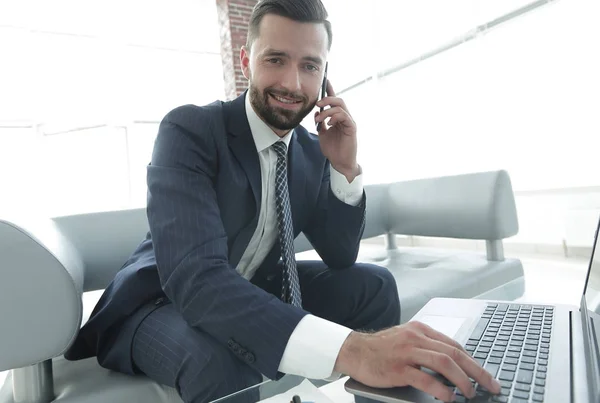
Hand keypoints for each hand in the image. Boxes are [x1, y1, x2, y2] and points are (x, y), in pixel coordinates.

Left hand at [314, 80, 358, 181]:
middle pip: (338, 100)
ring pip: (341, 107)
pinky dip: (335, 117)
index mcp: (337, 117)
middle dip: (327, 99)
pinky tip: (329, 123)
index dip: (330, 90)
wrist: (340, 163)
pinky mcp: (352, 128)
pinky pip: (344, 116)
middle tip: (317, 104)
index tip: (325, 80)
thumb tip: (316, 112)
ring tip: (319, 119)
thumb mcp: (322, 133)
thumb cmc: (333, 149)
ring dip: (327, 110)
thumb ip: (320, 122)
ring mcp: (349, 122)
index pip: (334, 100)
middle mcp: (345, 117)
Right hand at [334, 322, 501, 401]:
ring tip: (471, 393)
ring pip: (443, 362)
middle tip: (491, 385)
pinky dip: (440, 389)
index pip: (454, 345)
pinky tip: (448, 397)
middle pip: (454, 353)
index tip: (485, 375)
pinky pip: (424, 378)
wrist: (354, 350)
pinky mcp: (397, 368)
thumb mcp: (406, 340)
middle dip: (477, 371)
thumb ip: (426, 347)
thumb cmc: (380, 348)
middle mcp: (416, 337)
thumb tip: (452, 366)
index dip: (473, 361)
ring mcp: (406, 352)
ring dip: (462, 380)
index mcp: (421, 330)